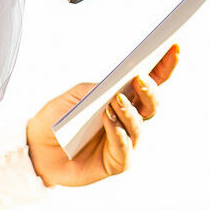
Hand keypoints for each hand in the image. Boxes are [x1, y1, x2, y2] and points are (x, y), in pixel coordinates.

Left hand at [25, 44, 179, 188]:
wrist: (36, 149)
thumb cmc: (58, 119)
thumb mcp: (75, 96)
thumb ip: (97, 89)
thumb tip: (118, 86)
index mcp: (123, 98)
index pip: (151, 82)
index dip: (165, 65)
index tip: (173, 46)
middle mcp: (129, 120)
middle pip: (151, 105)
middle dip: (150, 90)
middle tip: (139, 78)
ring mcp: (125, 142)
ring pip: (138, 126)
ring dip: (128, 112)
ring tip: (115, 101)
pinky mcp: (116, 162)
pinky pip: (125, 150)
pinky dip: (118, 135)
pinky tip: (110, 123)